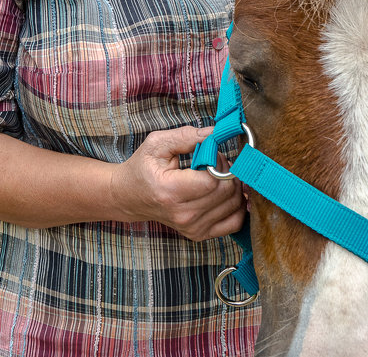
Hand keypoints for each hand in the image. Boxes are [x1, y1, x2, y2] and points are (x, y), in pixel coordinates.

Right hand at [112, 126, 245, 240]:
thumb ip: (187, 136)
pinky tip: (229, 192)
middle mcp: (183, 214)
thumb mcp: (157, 144)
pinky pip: (233, 223)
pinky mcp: (199, 233)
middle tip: (215, 161)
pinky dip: (238, 206)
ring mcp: (192, 227)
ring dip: (233, 185)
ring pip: (234, 205)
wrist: (129, 197)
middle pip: (226, 192)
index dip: (218, 163)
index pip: (212, 181)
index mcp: (170, 191)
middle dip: (227, 171)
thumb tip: (216, 133)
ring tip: (218, 174)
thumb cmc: (143, 168)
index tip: (210, 154)